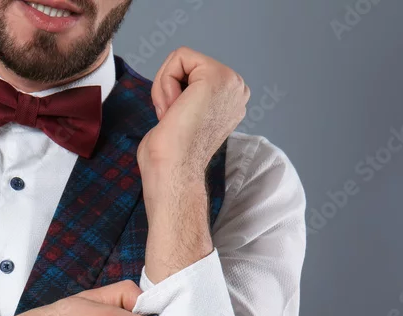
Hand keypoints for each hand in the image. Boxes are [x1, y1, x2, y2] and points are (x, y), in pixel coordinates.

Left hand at [137, 47, 249, 181]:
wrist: (173, 170)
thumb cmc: (171, 155)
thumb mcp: (186, 117)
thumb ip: (189, 99)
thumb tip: (180, 93)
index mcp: (231, 100)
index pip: (191, 73)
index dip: (172, 94)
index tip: (176, 120)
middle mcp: (237, 89)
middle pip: (186, 63)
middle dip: (167, 88)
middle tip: (174, 119)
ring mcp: (231, 82)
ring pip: (181, 59)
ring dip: (165, 88)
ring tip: (175, 115)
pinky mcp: (216, 76)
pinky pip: (179, 57)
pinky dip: (165, 82)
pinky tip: (173, 108)